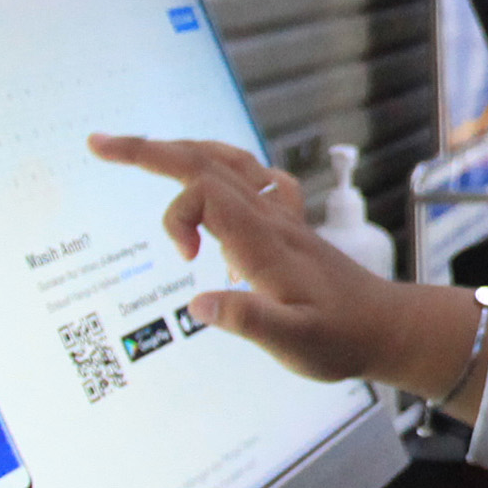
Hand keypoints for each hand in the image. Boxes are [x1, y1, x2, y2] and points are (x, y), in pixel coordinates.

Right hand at [88, 133, 482, 396]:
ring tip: (141, 148)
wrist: (388, 328)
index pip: (206, 191)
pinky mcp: (288, 225)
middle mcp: (270, 218)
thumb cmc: (341, 338)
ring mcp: (281, 217)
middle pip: (206, 162)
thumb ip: (250, 320)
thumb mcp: (296, 343)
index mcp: (264, 240)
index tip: (186, 260)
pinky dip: (220, 165)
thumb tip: (199, 302)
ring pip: (227, 161)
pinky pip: (252, 175)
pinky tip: (212, 175)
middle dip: (149, 149)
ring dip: (181, 149)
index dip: (177, 214)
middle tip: (99, 144)